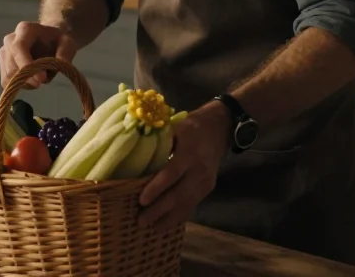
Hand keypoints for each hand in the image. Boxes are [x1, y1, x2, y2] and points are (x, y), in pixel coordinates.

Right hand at [0, 21, 78, 87]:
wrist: (49, 39)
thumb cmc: (57, 41)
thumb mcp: (68, 43)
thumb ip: (65, 53)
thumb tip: (59, 66)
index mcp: (25, 29)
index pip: (18, 48)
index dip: (26, 65)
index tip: (41, 80)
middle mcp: (10, 39)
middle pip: (11, 64)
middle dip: (27, 78)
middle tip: (43, 81)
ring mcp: (4, 51)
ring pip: (7, 75)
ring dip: (24, 83)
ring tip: (39, 79)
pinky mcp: (3, 64)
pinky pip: (6, 81)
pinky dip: (18, 86)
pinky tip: (30, 81)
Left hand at [138, 102, 230, 231]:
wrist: (219, 128)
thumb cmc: (192, 127)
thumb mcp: (176, 127)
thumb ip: (159, 141)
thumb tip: (135, 153)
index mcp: (190, 153)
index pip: (172, 174)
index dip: (156, 188)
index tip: (141, 200)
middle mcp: (199, 170)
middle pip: (178, 194)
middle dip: (159, 210)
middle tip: (141, 220)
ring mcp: (206, 182)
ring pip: (186, 204)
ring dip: (168, 218)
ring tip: (151, 227)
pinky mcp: (208, 189)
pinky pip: (192, 205)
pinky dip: (178, 216)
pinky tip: (165, 224)